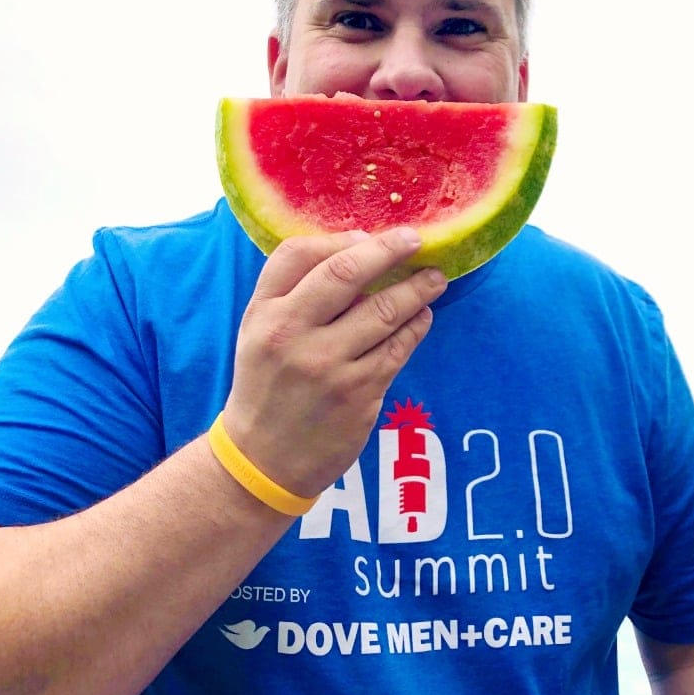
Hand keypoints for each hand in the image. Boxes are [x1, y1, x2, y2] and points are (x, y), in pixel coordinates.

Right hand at [222, 227, 446, 496]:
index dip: (339, 238)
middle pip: (346, 273)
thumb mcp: (258, 333)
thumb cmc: (267, 385)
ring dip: (417, 289)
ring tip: (435, 279)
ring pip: (384, 311)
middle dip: (388, 250)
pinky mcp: (358, 394)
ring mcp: (327, 365)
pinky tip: (423, 317)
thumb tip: (356, 250)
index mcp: (264, 314)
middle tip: (416, 240)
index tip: (369, 235)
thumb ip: (292, 292)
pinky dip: (416, 326)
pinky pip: (398, 349)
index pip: (298, 254)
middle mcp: (291, 334)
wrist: (264, 460)